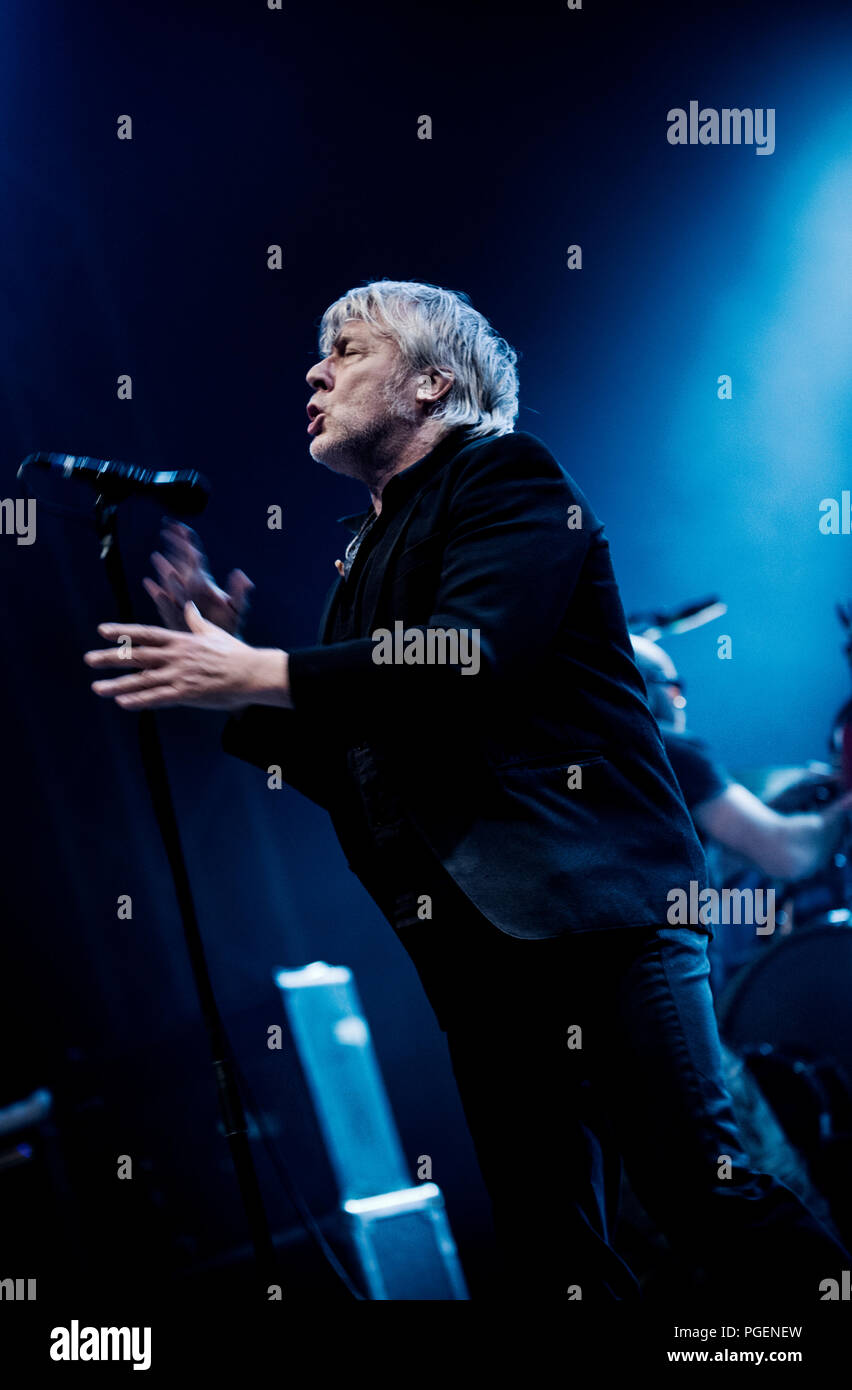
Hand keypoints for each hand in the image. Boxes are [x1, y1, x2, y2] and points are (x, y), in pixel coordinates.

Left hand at [84, 602, 290, 710]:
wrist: (253, 673)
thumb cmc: (235, 653)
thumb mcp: (213, 632)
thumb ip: (196, 621)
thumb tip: (189, 606)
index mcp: (181, 640)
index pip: (145, 634)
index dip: (122, 632)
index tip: (102, 631)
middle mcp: (176, 656)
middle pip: (137, 656)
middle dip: (111, 657)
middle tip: (89, 659)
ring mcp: (180, 675)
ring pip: (143, 680)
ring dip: (118, 684)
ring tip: (98, 688)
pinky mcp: (187, 694)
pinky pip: (158, 698)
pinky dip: (140, 700)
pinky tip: (123, 703)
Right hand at [143, 520, 253, 634]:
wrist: (218, 644)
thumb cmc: (228, 625)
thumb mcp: (237, 608)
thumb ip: (239, 592)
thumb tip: (241, 575)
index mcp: (205, 582)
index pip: (195, 557)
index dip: (188, 541)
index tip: (181, 526)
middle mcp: (192, 587)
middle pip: (181, 563)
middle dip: (175, 546)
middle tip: (165, 529)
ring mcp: (182, 599)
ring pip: (171, 580)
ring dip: (165, 569)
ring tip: (157, 557)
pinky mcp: (174, 612)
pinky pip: (164, 600)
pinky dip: (158, 593)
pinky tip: (149, 584)